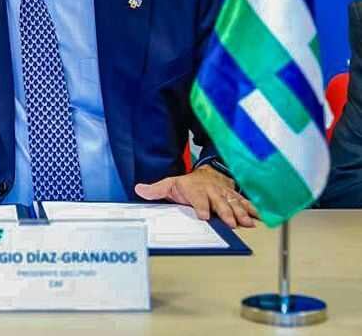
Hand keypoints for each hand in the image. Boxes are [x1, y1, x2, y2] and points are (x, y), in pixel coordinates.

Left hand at [135, 165, 258, 227]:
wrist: (206, 174)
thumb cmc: (188, 184)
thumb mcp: (170, 185)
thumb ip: (156, 190)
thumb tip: (139, 189)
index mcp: (196, 190)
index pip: (198, 199)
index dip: (201, 207)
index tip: (204, 215)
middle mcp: (212, 192)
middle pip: (219, 203)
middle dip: (225, 212)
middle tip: (231, 223)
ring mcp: (225, 195)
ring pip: (234, 203)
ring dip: (241, 213)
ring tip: (247, 223)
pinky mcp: (234, 197)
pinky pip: (245, 202)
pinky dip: (253, 209)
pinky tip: (259, 217)